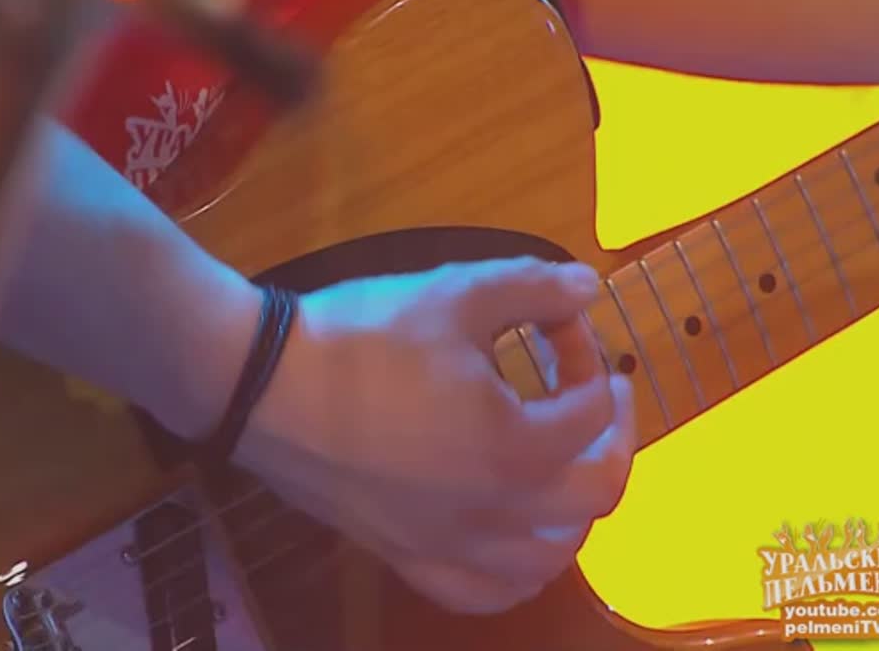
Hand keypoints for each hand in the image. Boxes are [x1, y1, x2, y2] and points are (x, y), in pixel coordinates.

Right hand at [233, 257, 634, 613]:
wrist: (264, 386)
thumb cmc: (363, 337)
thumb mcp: (454, 293)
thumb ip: (535, 286)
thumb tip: (591, 285)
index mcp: (517, 447)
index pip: (589, 406)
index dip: (586, 352)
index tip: (559, 320)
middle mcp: (496, 513)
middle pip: (597, 492)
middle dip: (614, 437)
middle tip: (601, 395)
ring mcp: (450, 545)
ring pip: (549, 558)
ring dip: (576, 512)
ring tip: (566, 469)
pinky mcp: (407, 558)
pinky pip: (483, 592)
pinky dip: (516, 573)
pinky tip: (512, 543)